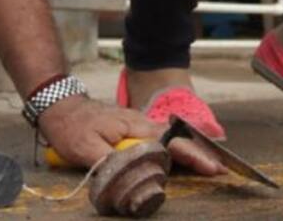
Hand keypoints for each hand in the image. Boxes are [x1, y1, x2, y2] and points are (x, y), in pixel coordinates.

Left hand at [38, 94, 225, 174]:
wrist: (61, 108)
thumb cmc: (72, 127)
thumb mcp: (85, 148)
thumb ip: (110, 161)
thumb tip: (133, 174)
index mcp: (136, 128)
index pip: (171, 143)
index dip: (192, 155)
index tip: (211, 166)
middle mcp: (142, 125)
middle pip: (177, 141)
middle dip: (199, 154)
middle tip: (221, 169)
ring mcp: (139, 127)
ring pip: (170, 141)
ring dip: (191, 153)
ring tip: (210, 166)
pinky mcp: (133, 132)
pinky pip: (160, 142)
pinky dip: (176, 150)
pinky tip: (185, 158)